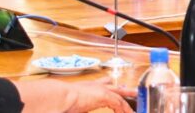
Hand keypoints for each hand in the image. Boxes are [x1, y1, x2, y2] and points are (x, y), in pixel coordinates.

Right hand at [15, 78, 133, 112]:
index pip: (102, 84)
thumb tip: (76, 109)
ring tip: (134, 109)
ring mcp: (101, 90)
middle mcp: (95, 86)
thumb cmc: (59, 102)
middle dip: (124, 90)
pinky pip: (119, 103)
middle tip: (132, 92)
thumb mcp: (72, 106)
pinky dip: (124, 109)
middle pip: (114, 87)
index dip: (109, 85)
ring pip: (120, 95)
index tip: (115, 86)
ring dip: (127, 103)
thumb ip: (77, 107)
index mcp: (86, 87)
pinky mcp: (105, 95)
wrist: (60, 97)